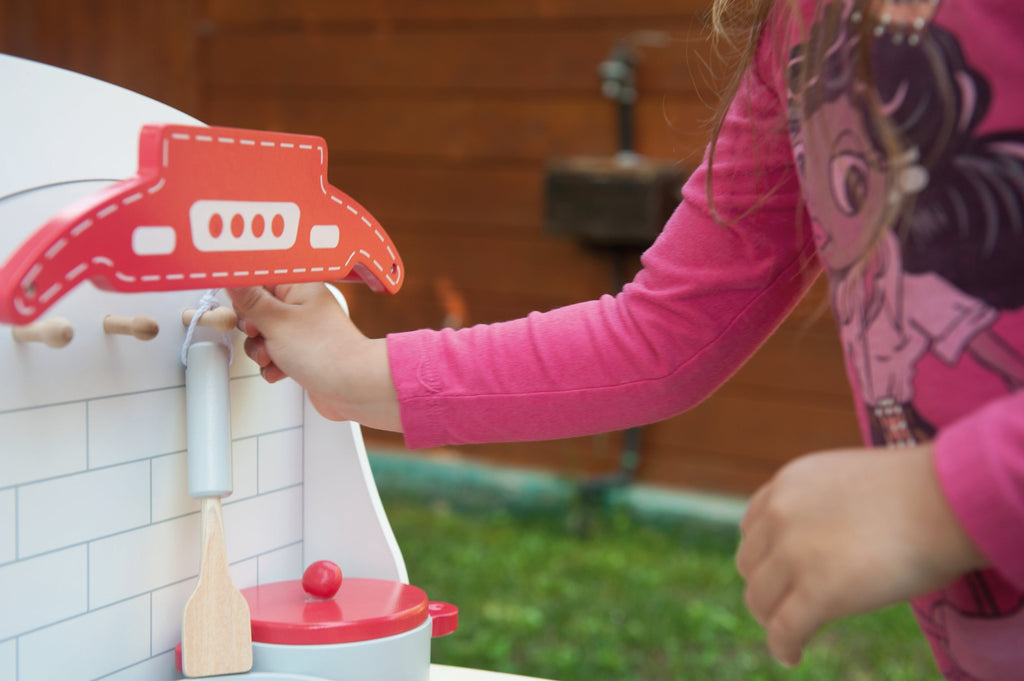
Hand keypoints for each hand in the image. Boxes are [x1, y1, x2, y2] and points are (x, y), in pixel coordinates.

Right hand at [228, 283, 401, 430]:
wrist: (354, 387)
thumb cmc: (326, 351)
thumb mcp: (275, 321)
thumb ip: (248, 299)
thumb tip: (230, 276)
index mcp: (299, 285)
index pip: (259, 278)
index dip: (244, 295)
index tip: (242, 308)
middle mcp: (302, 304)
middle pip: (257, 309)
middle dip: (252, 328)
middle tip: (261, 334)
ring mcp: (302, 330)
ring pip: (263, 335)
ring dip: (261, 350)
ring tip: (273, 357)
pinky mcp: (302, 352)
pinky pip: (275, 354)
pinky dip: (273, 364)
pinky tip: (281, 371)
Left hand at [735, 444, 985, 665]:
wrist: (947, 501)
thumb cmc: (919, 492)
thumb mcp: (848, 484)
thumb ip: (823, 507)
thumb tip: (825, 543)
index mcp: (787, 484)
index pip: (752, 527)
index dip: (763, 555)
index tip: (778, 573)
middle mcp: (780, 515)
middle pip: (750, 564)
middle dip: (766, 586)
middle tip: (786, 604)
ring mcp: (794, 554)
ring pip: (759, 599)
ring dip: (771, 618)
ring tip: (790, 633)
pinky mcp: (817, 592)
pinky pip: (783, 629)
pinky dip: (783, 647)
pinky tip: (792, 655)